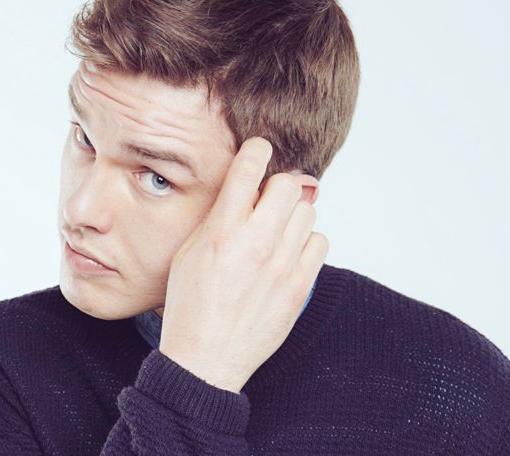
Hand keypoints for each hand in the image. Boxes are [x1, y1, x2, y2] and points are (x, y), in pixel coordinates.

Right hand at [158, 136, 328, 392]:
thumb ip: (220, 216)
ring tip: (275, 232)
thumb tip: (246, 185)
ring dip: (292, 215)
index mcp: (222, 231)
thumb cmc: (191, 306)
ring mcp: (282, 265)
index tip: (259, 150)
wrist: (206, 358)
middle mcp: (255, 243)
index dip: (257, 150)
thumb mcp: (189, 252)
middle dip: (278, 186)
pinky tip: (288, 254)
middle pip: (289, 184)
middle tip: (267, 200)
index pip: (250, 167)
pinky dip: (306, 242)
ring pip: (308, 211)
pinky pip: (319, 242)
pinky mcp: (300, 286)